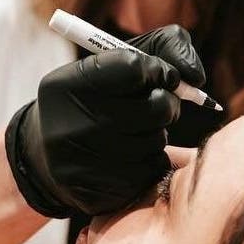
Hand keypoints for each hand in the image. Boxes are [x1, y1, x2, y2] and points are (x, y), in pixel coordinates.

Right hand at [5, 25, 206, 217]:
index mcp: (66, 86)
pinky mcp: (99, 194)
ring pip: (158, 140)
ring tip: (133, 129)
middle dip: (166, 102)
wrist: (46, 156)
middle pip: (156, 107)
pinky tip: (130, 155)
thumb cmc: (93, 98)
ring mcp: (83, 164)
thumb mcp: (112, 62)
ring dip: (157, 132)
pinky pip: (153, 169)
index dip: (157, 69)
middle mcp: (69, 126)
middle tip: (157, 102)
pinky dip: (151, 159)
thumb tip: (197, 77)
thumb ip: (161, 49)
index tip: (158, 74)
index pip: (134, 67)